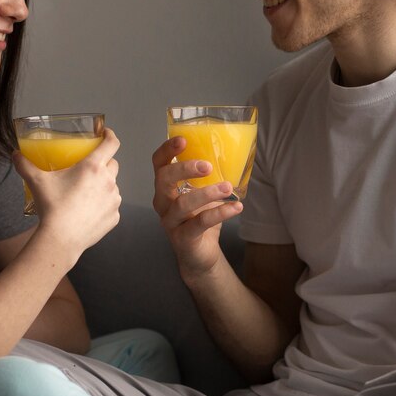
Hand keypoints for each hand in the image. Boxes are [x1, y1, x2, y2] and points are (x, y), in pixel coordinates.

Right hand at [13, 128, 121, 256]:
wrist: (61, 239)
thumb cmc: (52, 207)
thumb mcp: (36, 181)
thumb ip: (25, 165)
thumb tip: (15, 155)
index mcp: (93, 167)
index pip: (111, 143)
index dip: (110, 135)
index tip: (105, 133)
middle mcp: (108, 181)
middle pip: (113, 164)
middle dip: (104, 163)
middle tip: (89, 168)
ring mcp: (114, 200)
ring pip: (113, 186)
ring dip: (103, 186)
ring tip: (86, 193)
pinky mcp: (114, 217)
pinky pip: (111, 206)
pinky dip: (103, 206)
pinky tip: (89, 211)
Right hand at [152, 136, 242, 278]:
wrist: (200, 255)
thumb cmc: (200, 219)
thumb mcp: (203, 194)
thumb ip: (208, 177)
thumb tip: (233, 153)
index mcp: (165, 187)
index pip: (158, 164)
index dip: (167, 150)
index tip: (182, 140)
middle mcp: (163, 202)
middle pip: (164, 180)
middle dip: (184, 169)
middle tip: (208, 165)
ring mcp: (170, 221)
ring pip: (183, 203)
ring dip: (207, 193)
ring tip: (227, 188)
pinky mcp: (183, 238)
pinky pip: (200, 223)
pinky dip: (220, 213)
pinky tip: (236, 208)